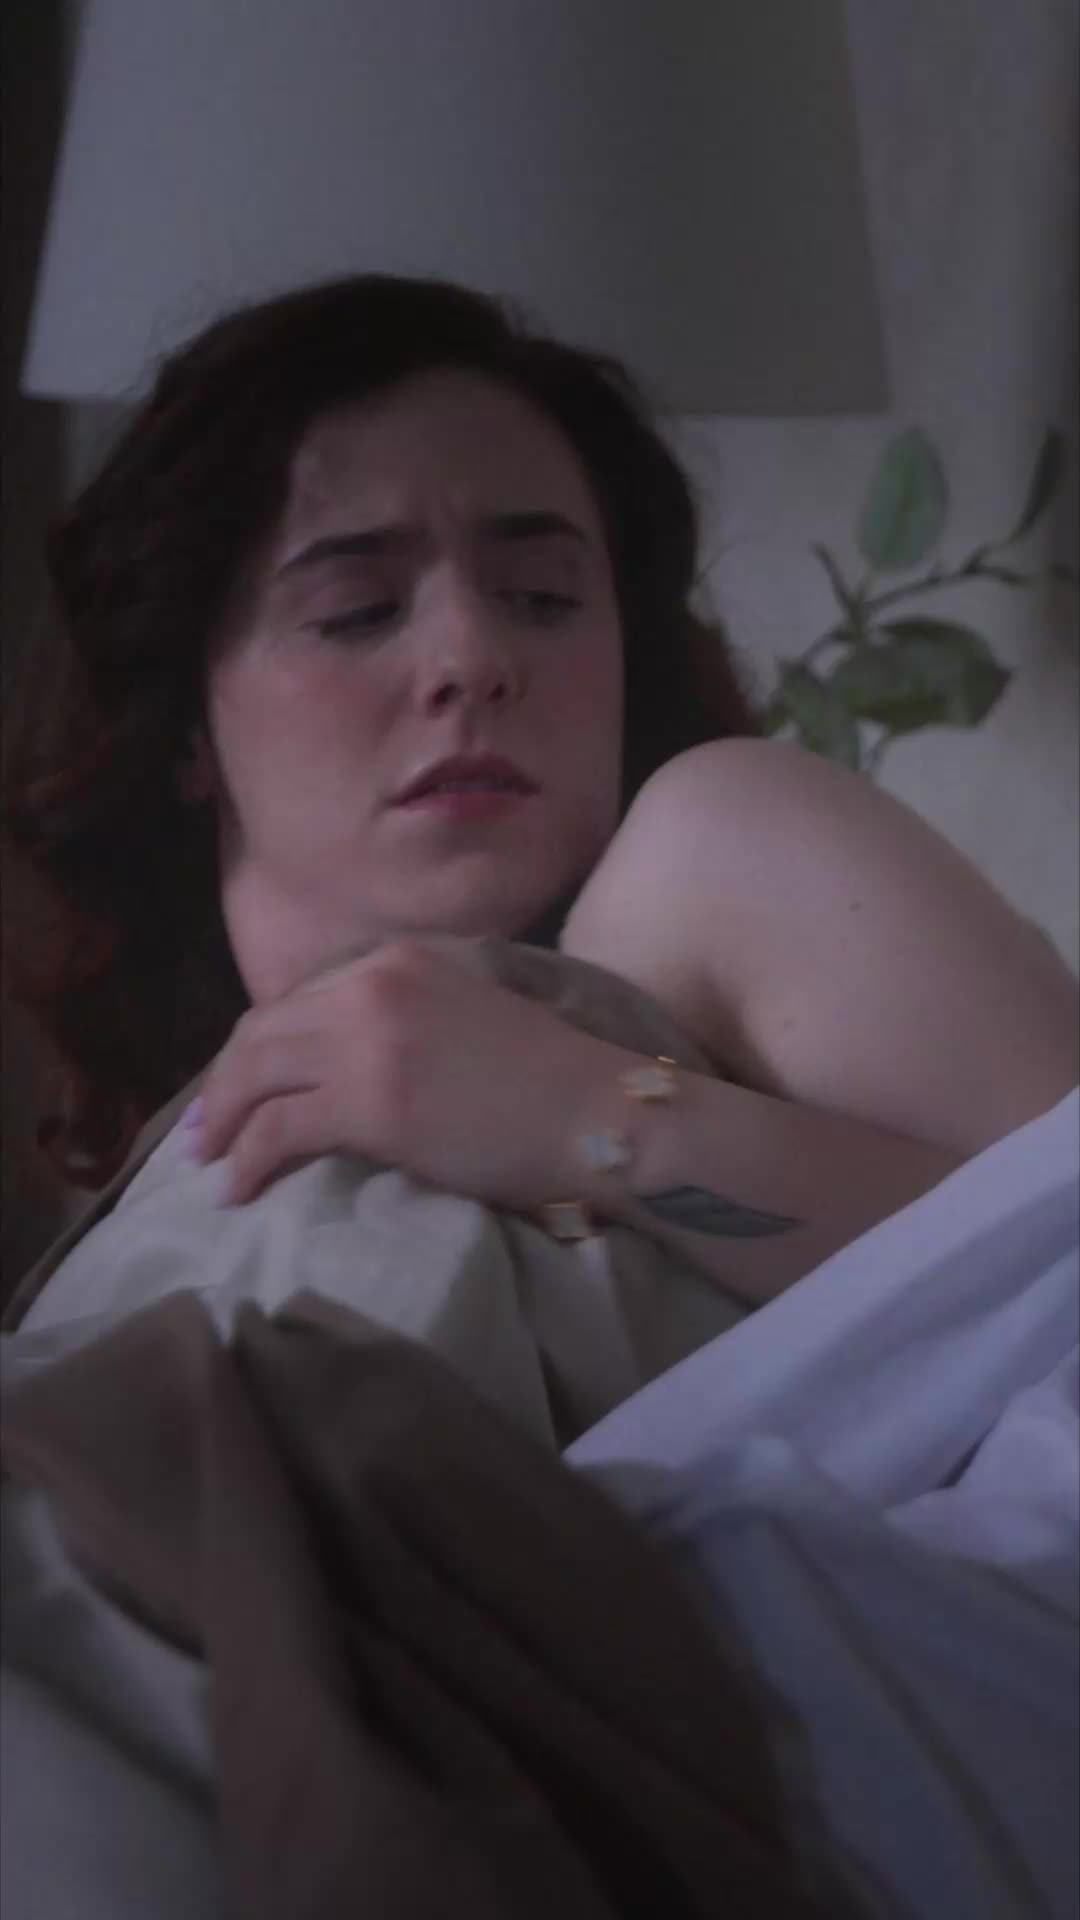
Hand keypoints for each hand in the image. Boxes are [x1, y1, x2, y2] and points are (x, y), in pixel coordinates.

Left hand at [194, 939, 623, 1207]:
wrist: (600, 1114)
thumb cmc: (551, 1079)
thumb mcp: (464, 1014)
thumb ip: (403, 1019)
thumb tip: (345, 1066)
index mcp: (397, 960)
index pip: (296, 1000)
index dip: (257, 1049)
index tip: (239, 1087)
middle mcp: (371, 986)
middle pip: (262, 1033)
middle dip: (224, 1086)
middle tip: (205, 1132)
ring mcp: (368, 1042)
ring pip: (255, 1076)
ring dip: (222, 1123)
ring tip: (210, 1162)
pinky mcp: (370, 1103)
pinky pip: (277, 1130)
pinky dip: (247, 1160)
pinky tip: (237, 1187)